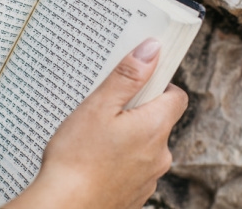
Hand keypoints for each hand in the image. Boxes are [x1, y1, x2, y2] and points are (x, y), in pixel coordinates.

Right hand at [4, 39, 187, 208]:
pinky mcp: (135, 195)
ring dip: (127, 139)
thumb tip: (152, 49)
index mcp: (155, 128)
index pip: (176, 97)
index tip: (137, 82)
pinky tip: (95, 163)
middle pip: (159, 121)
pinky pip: (134, 169)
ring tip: (94, 140)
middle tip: (105, 111)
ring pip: (145, 147)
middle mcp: (160, 155)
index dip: (159, 85)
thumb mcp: (98, 106)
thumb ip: (128, 76)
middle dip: (136, 113)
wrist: (65, 208)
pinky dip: (119, 163)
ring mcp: (149, 178)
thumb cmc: (76, 159)